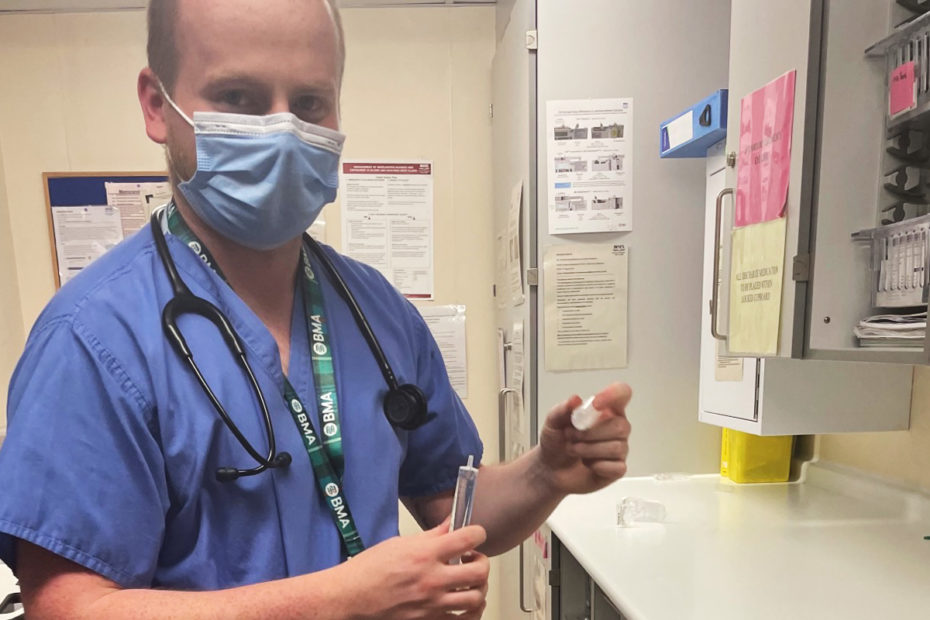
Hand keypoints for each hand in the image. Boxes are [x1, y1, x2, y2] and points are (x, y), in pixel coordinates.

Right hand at [342, 519, 489, 618]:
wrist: (350, 598)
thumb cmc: (368, 570)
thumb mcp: (400, 544)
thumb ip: (431, 536)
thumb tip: (451, 524)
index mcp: (425, 554)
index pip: (468, 538)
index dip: (478, 533)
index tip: (476, 535)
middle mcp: (432, 580)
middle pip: (479, 571)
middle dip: (482, 562)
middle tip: (474, 559)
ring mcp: (432, 604)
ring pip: (476, 598)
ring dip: (479, 587)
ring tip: (470, 582)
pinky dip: (471, 612)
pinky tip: (466, 604)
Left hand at [538, 382, 631, 494]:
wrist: (550, 469)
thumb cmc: (556, 442)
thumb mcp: (552, 422)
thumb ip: (562, 409)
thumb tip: (575, 400)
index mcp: (604, 409)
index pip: (621, 393)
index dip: (613, 395)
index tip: (596, 405)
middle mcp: (615, 426)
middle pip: (621, 425)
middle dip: (590, 433)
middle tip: (571, 436)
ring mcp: (618, 448)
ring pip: (617, 447)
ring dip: (588, 450)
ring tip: (574, 449)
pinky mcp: (616, 469)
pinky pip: (617, 467)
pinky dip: (596, 466)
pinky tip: (587, 464)